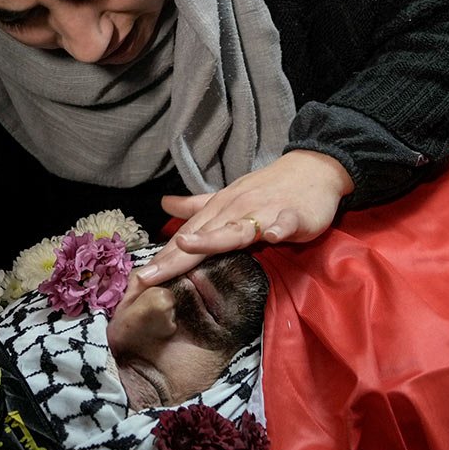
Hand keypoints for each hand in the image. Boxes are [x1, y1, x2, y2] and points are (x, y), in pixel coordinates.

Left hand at [130, 150, 351, 294]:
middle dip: (173, 258)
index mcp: (219, 210)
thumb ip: (197, 206)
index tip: (137, 279)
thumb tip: (164, 203)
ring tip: (189, 246)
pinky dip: (279, 229)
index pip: (185, 237)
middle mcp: (235, 210)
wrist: (312, 169)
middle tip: (146, 278)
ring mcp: (263, 213)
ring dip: (212, 238)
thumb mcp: (229, 197)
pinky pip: (285, 223)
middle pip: (201, 237)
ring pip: (235, 229)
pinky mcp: (292, 215)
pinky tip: (273, 237)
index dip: (162, 258)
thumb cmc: (268, 188)